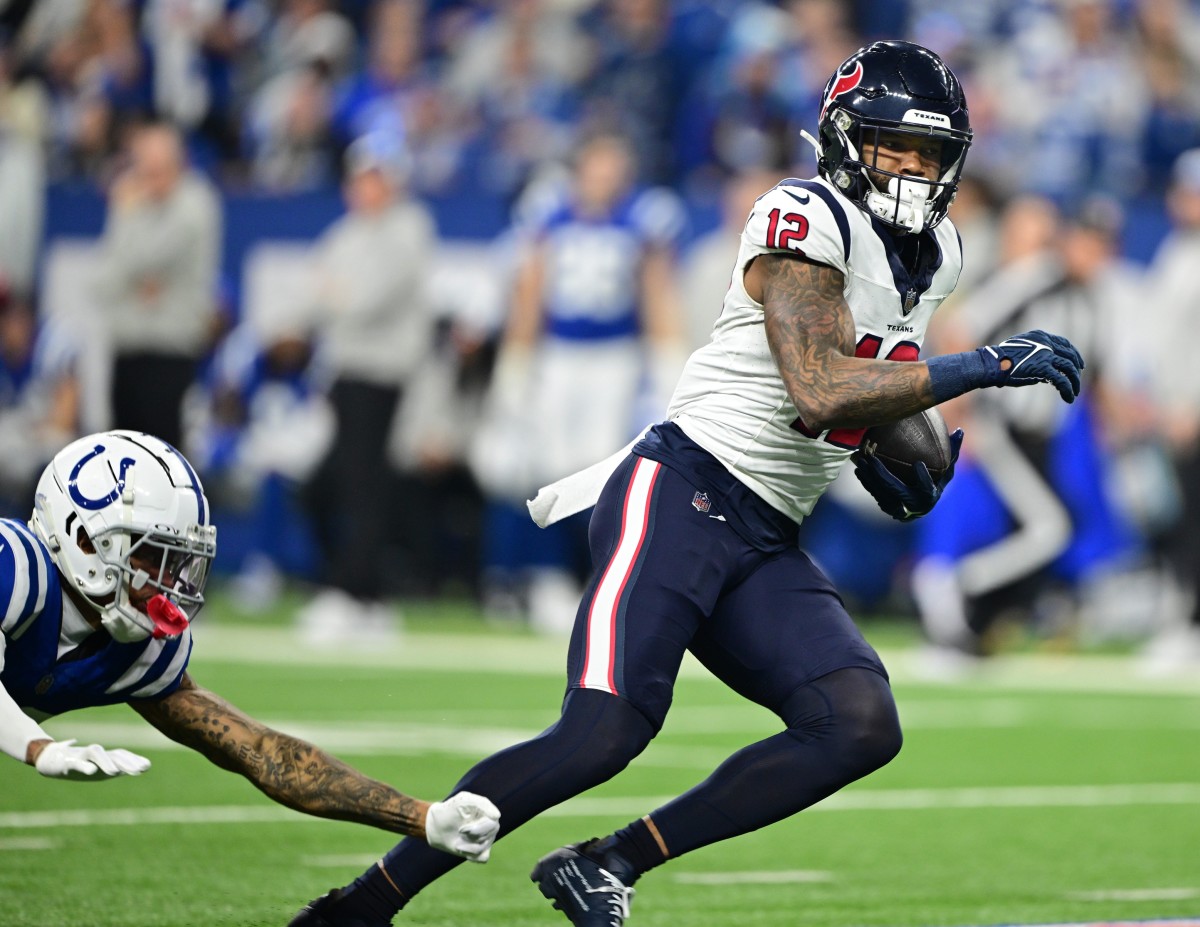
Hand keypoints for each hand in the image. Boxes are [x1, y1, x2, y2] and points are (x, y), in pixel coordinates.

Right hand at [34, 739, 150, 780]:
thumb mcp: (101, 768)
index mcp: (104, 758)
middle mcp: (96, 755)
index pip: (122, 755)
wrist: (50, 758)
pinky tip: (91, 771)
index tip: (147, 766)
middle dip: (127, 762)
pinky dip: (84, 766)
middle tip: (140, 770)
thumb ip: (120, 766)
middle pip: (114, 754)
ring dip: (106, 762)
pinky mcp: (67, 761)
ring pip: (96, 753)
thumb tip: (145, 766)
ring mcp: (82, 756)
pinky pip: (76, 762)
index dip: (133, 760)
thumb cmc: (80, 763)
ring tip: (114, 773)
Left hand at [424, 791, 500, 861]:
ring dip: (466, 846)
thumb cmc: (450, 810)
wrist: (436, 826)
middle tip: (459, 832)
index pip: (493, 822)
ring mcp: (487, 838)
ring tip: (457, 842)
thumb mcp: (462, 800)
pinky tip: (462, 849)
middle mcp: (490, 825)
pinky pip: (482, 857)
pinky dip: (471, 855)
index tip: (461, 829)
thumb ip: (481, 803)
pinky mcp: (481, 851)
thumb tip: (497, 816)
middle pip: (489, 835)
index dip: (477, 829)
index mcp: (488, 811)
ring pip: (483, 847)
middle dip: (471, 836)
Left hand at [853, 428, 962, 521]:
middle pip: (897, 492)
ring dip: (870, 479)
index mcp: (931, 496)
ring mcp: (901, 511)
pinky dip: (867, 483)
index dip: (923, 479)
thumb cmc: (937, 479)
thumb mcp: (947, 466)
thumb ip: (953, 451)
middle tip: (871, 459)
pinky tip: (859, 469)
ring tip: (861, 462)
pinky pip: (876, 496)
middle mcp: (916, 507)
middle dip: (882, 475)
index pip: (927, 490)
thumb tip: (960, 431)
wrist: (924, 503)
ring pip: (882, 495)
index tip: (919, 463)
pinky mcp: (889, 510)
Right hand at [978, 330, 1084, 402]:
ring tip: (1074, 392)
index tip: (1078, 364)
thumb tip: (1047, 375)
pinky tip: (1069, 398)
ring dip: (1074, 381)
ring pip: (1069, 368)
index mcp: (1040, 336)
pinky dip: (1068, 390)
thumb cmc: (1000, 360)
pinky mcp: (1043, 369)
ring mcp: (1046, 355)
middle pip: (1070, 356)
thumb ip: (1036, 358)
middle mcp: (1046, 343)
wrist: (992, 364)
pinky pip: (1062, 380)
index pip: (1064, 343)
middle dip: (1076, 369)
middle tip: (1077, 380)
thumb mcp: (1021, 352)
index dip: (1074, 354)